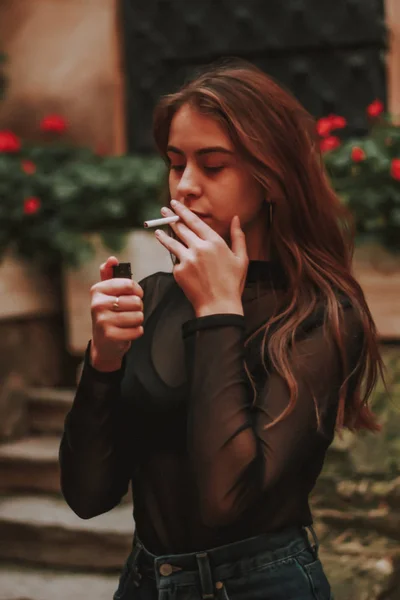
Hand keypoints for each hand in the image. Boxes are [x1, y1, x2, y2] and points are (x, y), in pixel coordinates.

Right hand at [90, 256, 143, 370]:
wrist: (104, 343)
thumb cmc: (109, 314)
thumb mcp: (107, 293)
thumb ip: (109, 274)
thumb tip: (112, 259)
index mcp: (98, 290)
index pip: (129, 284)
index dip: (138, 291)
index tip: (135, 295)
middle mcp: (97, 304)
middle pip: (136, 301)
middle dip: (138, 308)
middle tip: (127, 312)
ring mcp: (103, 321)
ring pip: (138, 316)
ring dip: (137, 320)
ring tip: (126, 322)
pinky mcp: (111, 336)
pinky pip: (138, 330)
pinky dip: (136, 332)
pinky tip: (126, 332)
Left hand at [154, 201, 247, 315]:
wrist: (219, 306)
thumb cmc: (232, 283)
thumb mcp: (241, 258)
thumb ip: (238, 236)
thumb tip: (236, 219)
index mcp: (215, 242)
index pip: (195, 221)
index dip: (183, 212)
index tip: (175, 204)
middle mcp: (199, 248)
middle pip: (181, 228)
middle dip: (171, 218)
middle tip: (164, 211)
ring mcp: (187, 259)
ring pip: (172, 242)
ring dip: (164, 235)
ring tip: (157, 229)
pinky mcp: (179, 271)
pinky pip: (175, 261)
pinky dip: (175, 258)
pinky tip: (175, 258)